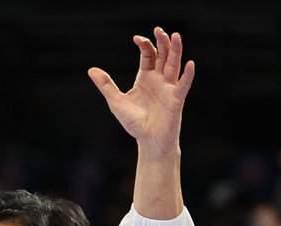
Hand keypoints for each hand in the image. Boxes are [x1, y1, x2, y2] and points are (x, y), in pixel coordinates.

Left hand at [88, 28, 193, 157]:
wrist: (147, 141)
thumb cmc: (134, 121)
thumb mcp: (116, 101)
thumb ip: (106, 85)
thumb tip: (91, 70)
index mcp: (146, 78)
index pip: (148, 56)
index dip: (144, 46)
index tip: (136, 39)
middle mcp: (159, 79)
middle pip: (163, 56)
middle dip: (162, 42)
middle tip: (158, 30)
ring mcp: (169, 88)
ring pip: (174, 65)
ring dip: (175, 51)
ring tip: (176, 36)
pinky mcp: (176, 100)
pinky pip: (182, 85)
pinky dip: (187, 75)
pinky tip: (190, 64)